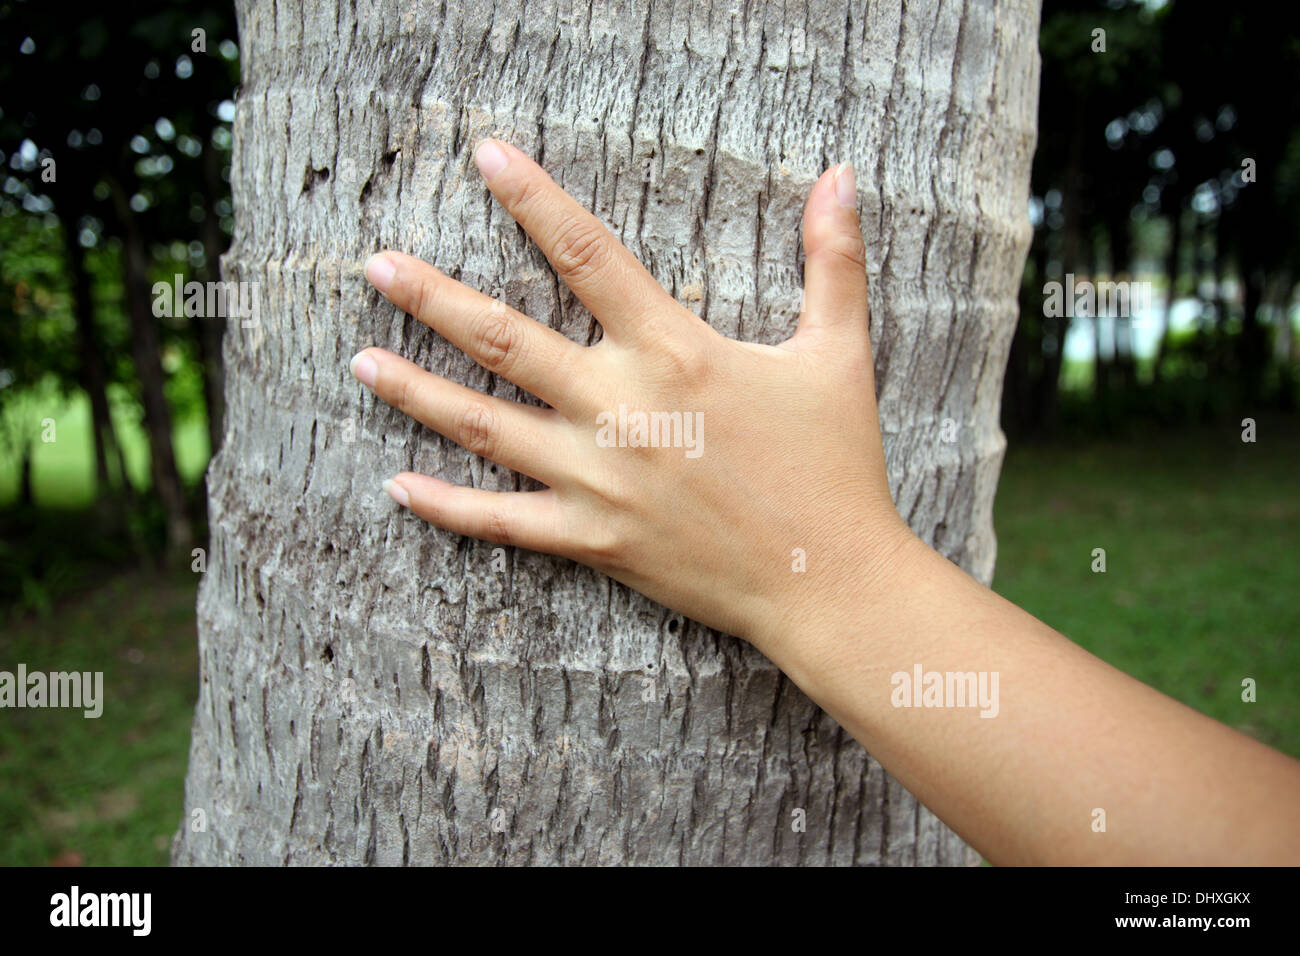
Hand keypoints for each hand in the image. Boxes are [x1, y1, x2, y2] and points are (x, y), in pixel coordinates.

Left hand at [351, 139, 911, 653]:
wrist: (828, 579)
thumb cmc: (834, 464)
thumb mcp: (840, 352)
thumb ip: (832, 260)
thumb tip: (843, 174)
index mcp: (672, 350)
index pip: (587, 254)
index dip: (533, 198)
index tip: (486, 156)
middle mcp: (618, 408)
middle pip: (502, 339)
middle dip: (431, 297)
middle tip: (375, 267)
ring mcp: (597, 479)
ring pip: (483, 426)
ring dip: (415, 390)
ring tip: (359, 361)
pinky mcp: (593, 540)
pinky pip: (502, 522)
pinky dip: (447, 507)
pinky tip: (398, 486)